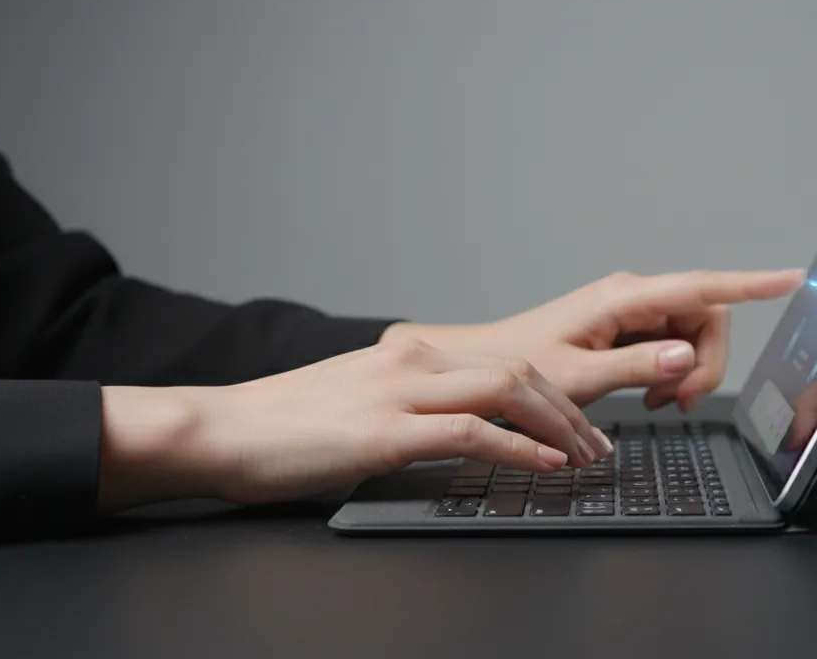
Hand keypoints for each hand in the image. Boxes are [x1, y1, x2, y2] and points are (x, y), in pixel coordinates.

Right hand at [96, 339, 612, 511]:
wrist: (220, 430)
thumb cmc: (284, 425)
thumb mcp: (361, 400)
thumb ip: (412, 404)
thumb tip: (460, 427)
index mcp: (410, 352)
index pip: (504, 359)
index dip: (553, 390)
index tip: (578, 421)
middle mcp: (413, 360)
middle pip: (519, 368)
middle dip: (569, 406)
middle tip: (597, 442)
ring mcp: (399, 391)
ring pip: (505, 389)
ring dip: (557, 424)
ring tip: (583, 455)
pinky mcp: (384, 430)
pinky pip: (470, 432)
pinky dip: (517, 447)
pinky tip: (543, 464)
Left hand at [385, 269, 804, 410]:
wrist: (487, 365)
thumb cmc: (521, 367)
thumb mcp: (579, 377)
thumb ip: (637, 366)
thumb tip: (685, 356)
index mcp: (623, 298)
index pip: (701, 286)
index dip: (750, 283)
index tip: (790, 278)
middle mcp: (634, 296)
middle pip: (707, 319)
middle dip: (706, 364)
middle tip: (678, 402)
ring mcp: (634, 310)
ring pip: (694, 335)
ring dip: (689, 372)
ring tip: (658, 401)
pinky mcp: (632, 327)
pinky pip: (674, 345)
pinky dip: (672, 373)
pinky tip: (651, 395)